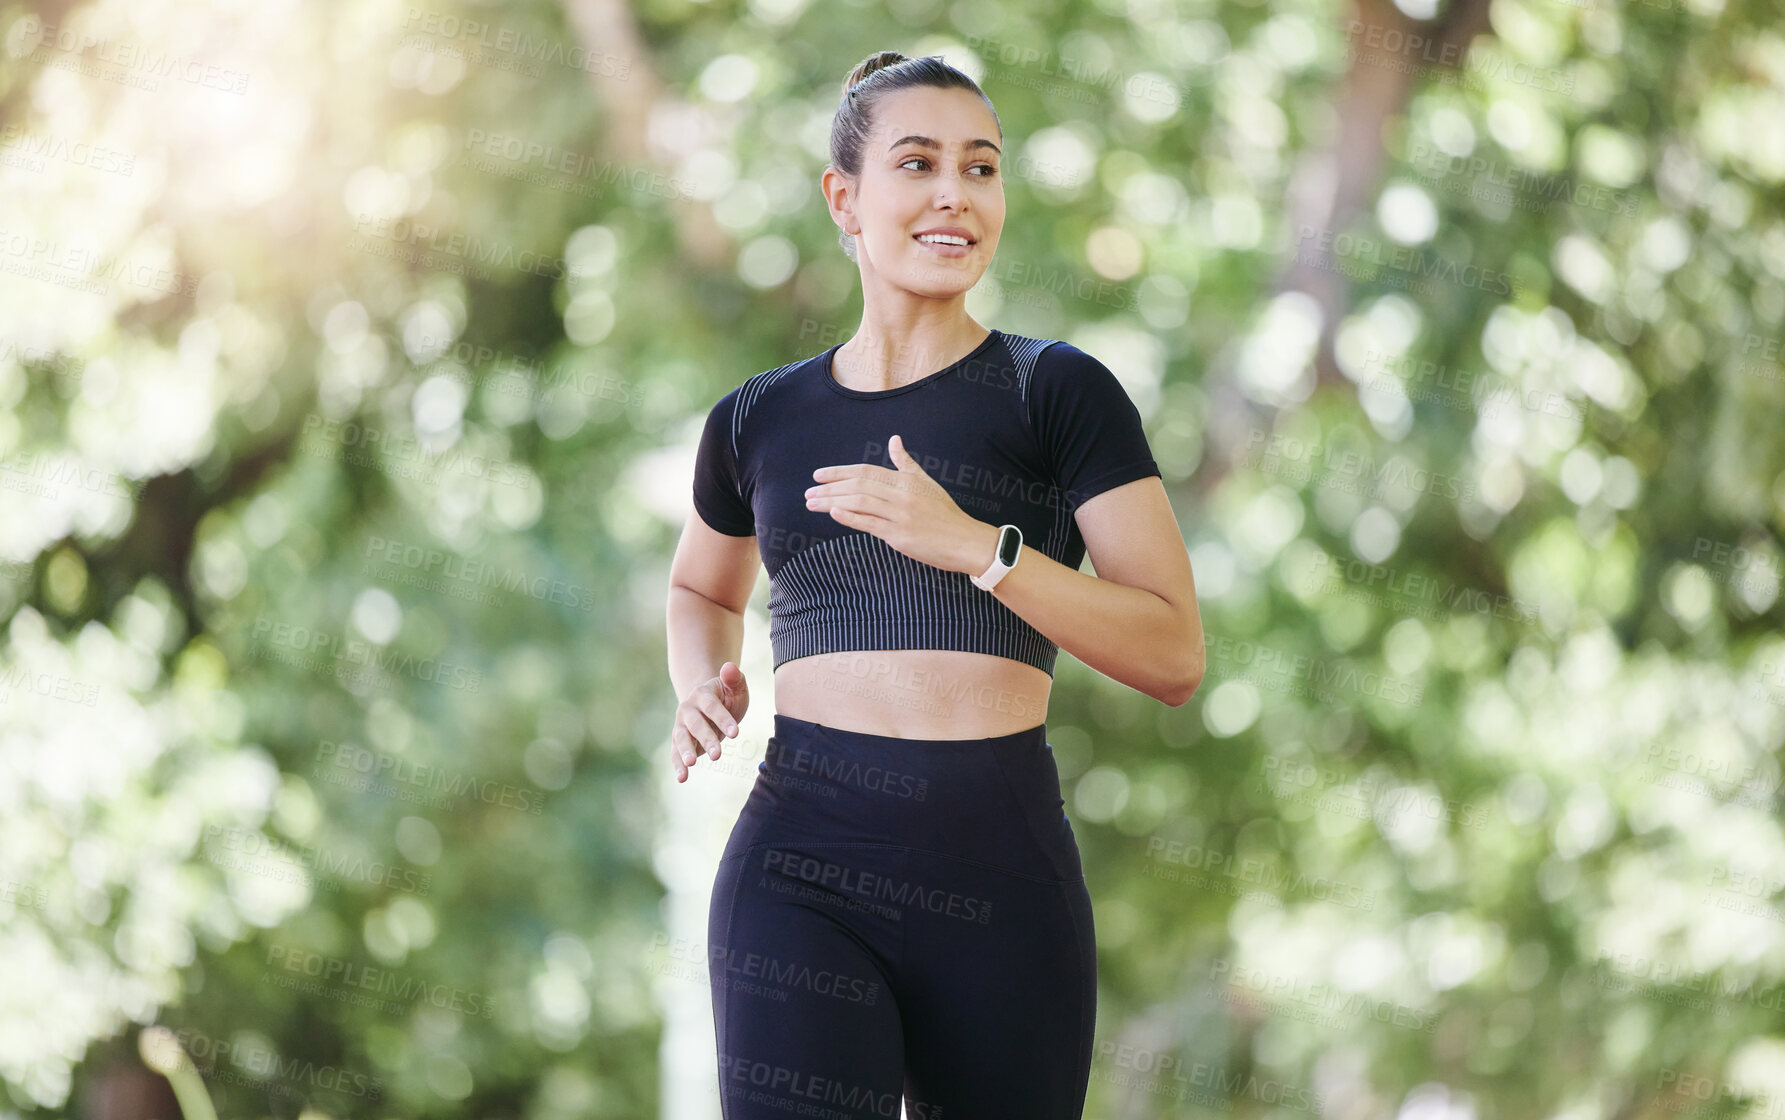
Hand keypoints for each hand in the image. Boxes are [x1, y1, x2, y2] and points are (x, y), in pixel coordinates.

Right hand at [670, 660, 746, 782]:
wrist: (709, 701)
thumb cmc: (727, 695)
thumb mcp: (735, 687)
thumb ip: (734, 678)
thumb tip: (730, 667)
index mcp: (702, 694)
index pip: (712, 707)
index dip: (723, 719)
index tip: (736, 733)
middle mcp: (688, 709)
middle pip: (696, 725)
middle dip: (706, 739)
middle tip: (718, 755)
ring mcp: (681, 725)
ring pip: (681, 738)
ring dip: (686, 752)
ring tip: (691, 764)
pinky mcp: (679, 740)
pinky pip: (676, 753)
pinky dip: (678, 765)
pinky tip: (682, 778)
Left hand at [805, 434, 999, 573]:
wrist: (965, 541)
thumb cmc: (945, 513)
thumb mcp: (927, 483)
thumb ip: (906, 463)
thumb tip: (894, 439)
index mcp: (906, 480)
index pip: (865, 471)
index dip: (839, 472)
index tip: (818, 476)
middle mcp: (901, 494)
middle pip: (858, 485)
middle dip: (829, 488)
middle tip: (808, 493)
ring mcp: (900, 515)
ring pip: (859, 502)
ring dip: (831, 502)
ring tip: (812, 505)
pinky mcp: (900, 536)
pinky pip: (869, 524)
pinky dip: (849, 517)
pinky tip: (833, 513)